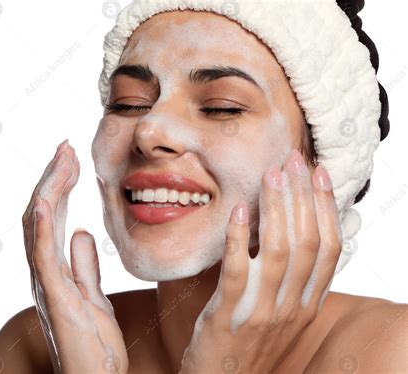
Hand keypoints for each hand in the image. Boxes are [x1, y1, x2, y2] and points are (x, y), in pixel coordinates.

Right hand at [21, 140, 127, 373]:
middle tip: (66, 148)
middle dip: (53, 178)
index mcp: (56, 270)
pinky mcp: (55, 299)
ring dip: (48, 190)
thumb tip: (80, 233)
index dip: (58, 187)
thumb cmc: (95, 343)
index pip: (52, 219)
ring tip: (61, 159)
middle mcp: (44, 274)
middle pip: (41, 215)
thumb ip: (84, 266)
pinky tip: (43, 200)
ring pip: (38, 228)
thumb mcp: (94, 297)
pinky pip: (43, 257)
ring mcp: (46, 285)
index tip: (71, 160)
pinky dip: (40, 226)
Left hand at [179, 149, 342, 373]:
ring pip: (280, 252)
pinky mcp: (228, 317)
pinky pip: (237, 272)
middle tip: (293, 161)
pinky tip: (240, 211)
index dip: (326, 207)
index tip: (318, 173)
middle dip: (302, 197)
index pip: (329, 249)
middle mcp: (292, 308)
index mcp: (307, 304)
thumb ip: (292, 280)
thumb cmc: (249, 342)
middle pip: (307, 243)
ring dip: (277, 209)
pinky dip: (239, 239)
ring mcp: (262, 313)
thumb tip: (293, 232)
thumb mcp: (281, 313)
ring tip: (271, 174)